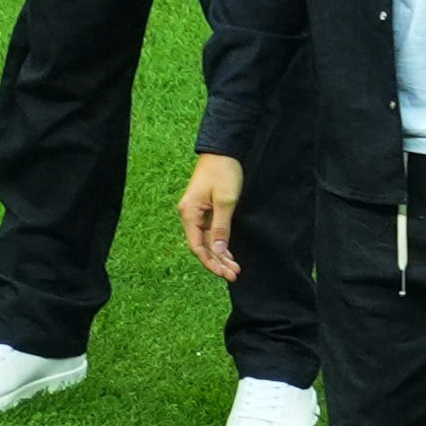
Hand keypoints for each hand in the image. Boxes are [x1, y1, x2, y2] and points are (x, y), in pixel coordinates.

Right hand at [175, 154, 245, 279]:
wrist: (223, 151)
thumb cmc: (223, 172)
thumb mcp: (225, 201)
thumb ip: (221, 227)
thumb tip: (218, 251)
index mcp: (189, 213)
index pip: (197, 246)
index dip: (211, 262)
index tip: (225, 273)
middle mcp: (190, 216)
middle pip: (202, 247)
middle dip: (217, 262)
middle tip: (234, 274)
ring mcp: (197, 214)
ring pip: (207, 241)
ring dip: (220, 255)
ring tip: (235, 268)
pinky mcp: (206, 211)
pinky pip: (211, 233)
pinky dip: (221, 244)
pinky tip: (230, 254)